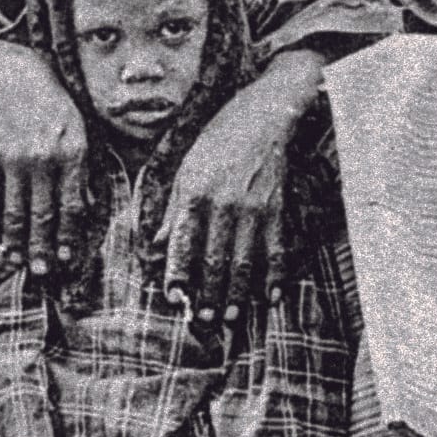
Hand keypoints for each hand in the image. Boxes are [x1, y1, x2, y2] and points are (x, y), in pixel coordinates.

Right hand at [0, 42, 89, 275]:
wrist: (14, 74)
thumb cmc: (55, 104)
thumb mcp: (81, 131)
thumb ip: (84, 170)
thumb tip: (89, 208)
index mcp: (71, 154)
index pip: (71, 206)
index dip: (69, 236)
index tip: (67, 260)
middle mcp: (42, 159)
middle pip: (42, 214)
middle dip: (42, 247)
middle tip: (42, 272)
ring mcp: (12, 158)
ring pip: (14, 210)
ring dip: (16, 241)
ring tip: (17, 262)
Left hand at [161, 52, 321, 324]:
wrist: (265, 115)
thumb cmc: (218, 139)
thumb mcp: (186, 168)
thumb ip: (173, 209)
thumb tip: (159, 243)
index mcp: (194, 194)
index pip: (183, 242)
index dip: (177, 272)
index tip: (173, 296)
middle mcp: (223, 205)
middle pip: (214, 259)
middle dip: (207, 294)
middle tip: (201, 321)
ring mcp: (253, 209)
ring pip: (244, 261)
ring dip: (236, 293)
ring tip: (229, 317)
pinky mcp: (277, 209)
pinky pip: (276, 249)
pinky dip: (275, 275)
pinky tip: (271, 297)